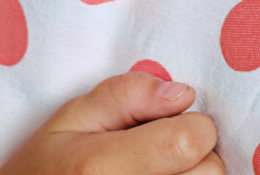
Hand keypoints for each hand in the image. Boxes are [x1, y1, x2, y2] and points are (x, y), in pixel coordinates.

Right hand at [0, 71, 221, 174]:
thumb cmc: (48, 168)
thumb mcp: (69, 118)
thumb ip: (125, 95)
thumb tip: (183, 94)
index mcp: (102, 168)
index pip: (193, 140)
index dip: (188, 124)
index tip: (165, 126)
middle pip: (210, 172)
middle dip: (194, 156)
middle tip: (156, 158)